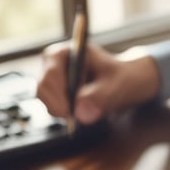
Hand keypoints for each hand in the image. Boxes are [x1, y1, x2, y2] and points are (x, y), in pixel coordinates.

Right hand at [36, 42, 160, 124]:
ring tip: (86, 110)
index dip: (58, 94)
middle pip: (43, 88)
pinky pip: (52, 107)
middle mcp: (54, 63)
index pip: (51, 73)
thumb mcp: (117, 86)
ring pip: (45, 101)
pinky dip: (66, 114)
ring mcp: (52, 78)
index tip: (70, 112)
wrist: (126, 82)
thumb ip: (100, 97)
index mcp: (66, 52)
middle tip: (77, 118)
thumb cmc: (123, 77)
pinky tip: (82, 111)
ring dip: (63, 111)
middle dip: (60, 106)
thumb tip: (81, 113)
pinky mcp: (55, 93)